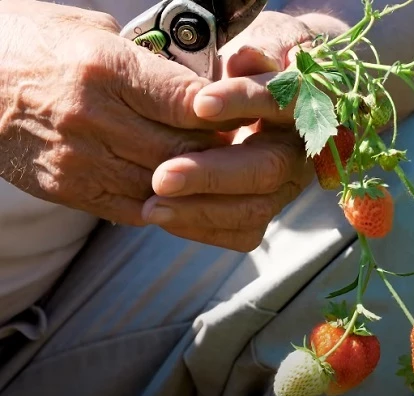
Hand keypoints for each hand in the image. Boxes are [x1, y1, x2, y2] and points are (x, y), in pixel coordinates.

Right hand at [0, 0, 229, 225]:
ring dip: (197, 181)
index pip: (189, 102)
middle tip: (236, 145)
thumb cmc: (32, 43)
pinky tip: (179, 191)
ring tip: (213, 170)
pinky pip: (136, 208)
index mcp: (105, 68)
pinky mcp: (70, 190)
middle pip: (186, 149)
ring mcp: (81, 160)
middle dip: (220, 150)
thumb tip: (195, 84)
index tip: (241, 113)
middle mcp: (95, 118)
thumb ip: (147, 60)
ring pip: (166, 185)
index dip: (225, 113)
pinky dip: (166, 203)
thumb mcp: (92, 30)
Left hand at [140, 12, 319, 250]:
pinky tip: (168, 218)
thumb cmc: (270, 60)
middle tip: (162, 177)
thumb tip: (245, 58)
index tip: (200, 104)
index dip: (244, 102)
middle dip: (213, 175)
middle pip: (268, 169)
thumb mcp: (271, 41)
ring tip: (153, 205)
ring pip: (255, 209)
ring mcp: (286, 185)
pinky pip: (243, 232)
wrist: (289, 91)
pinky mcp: (267, 207)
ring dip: (203, 210)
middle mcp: (302, 151)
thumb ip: (262, 50)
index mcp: (307, 104)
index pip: (282, 103)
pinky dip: (205, 228)